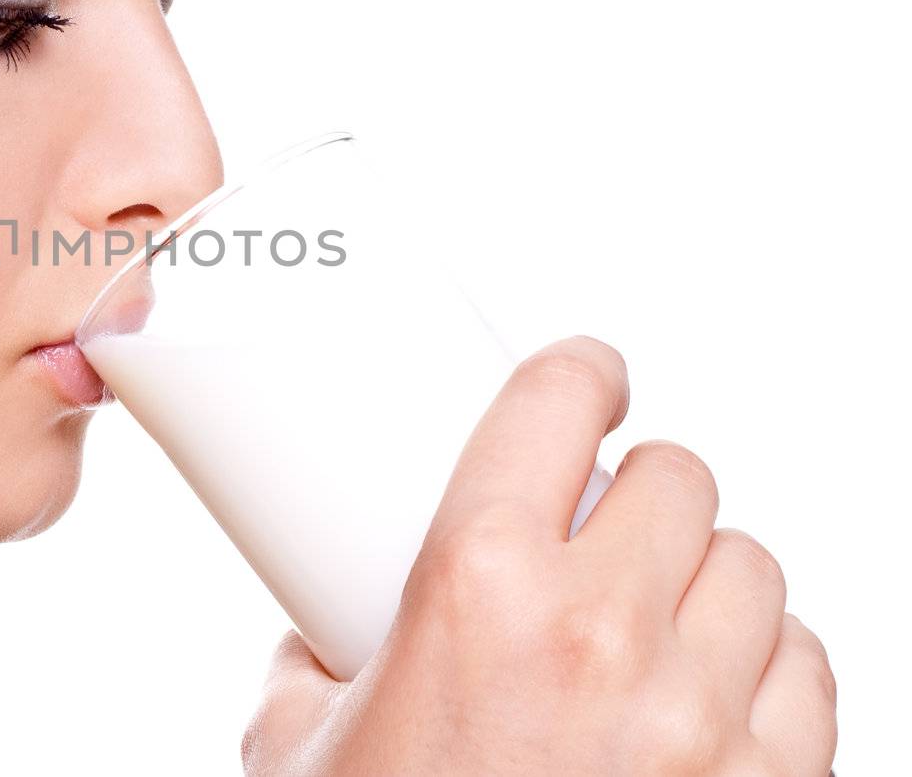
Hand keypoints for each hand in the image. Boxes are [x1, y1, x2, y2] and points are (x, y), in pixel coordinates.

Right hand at [242, 336, 836, 775]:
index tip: (589, 379)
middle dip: (641, 487)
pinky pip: (812, 667)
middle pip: (678, 478)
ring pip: (755, 564)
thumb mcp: (296, 741)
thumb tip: (325, 617)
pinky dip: (771, 661)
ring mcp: (699, 719)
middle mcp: (600, 632)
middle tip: (602, 523)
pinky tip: (720, 682)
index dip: (583, 370)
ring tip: (660, 608)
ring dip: (708, 571)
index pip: (559, 401)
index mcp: (476, 585)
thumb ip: (314, 653)